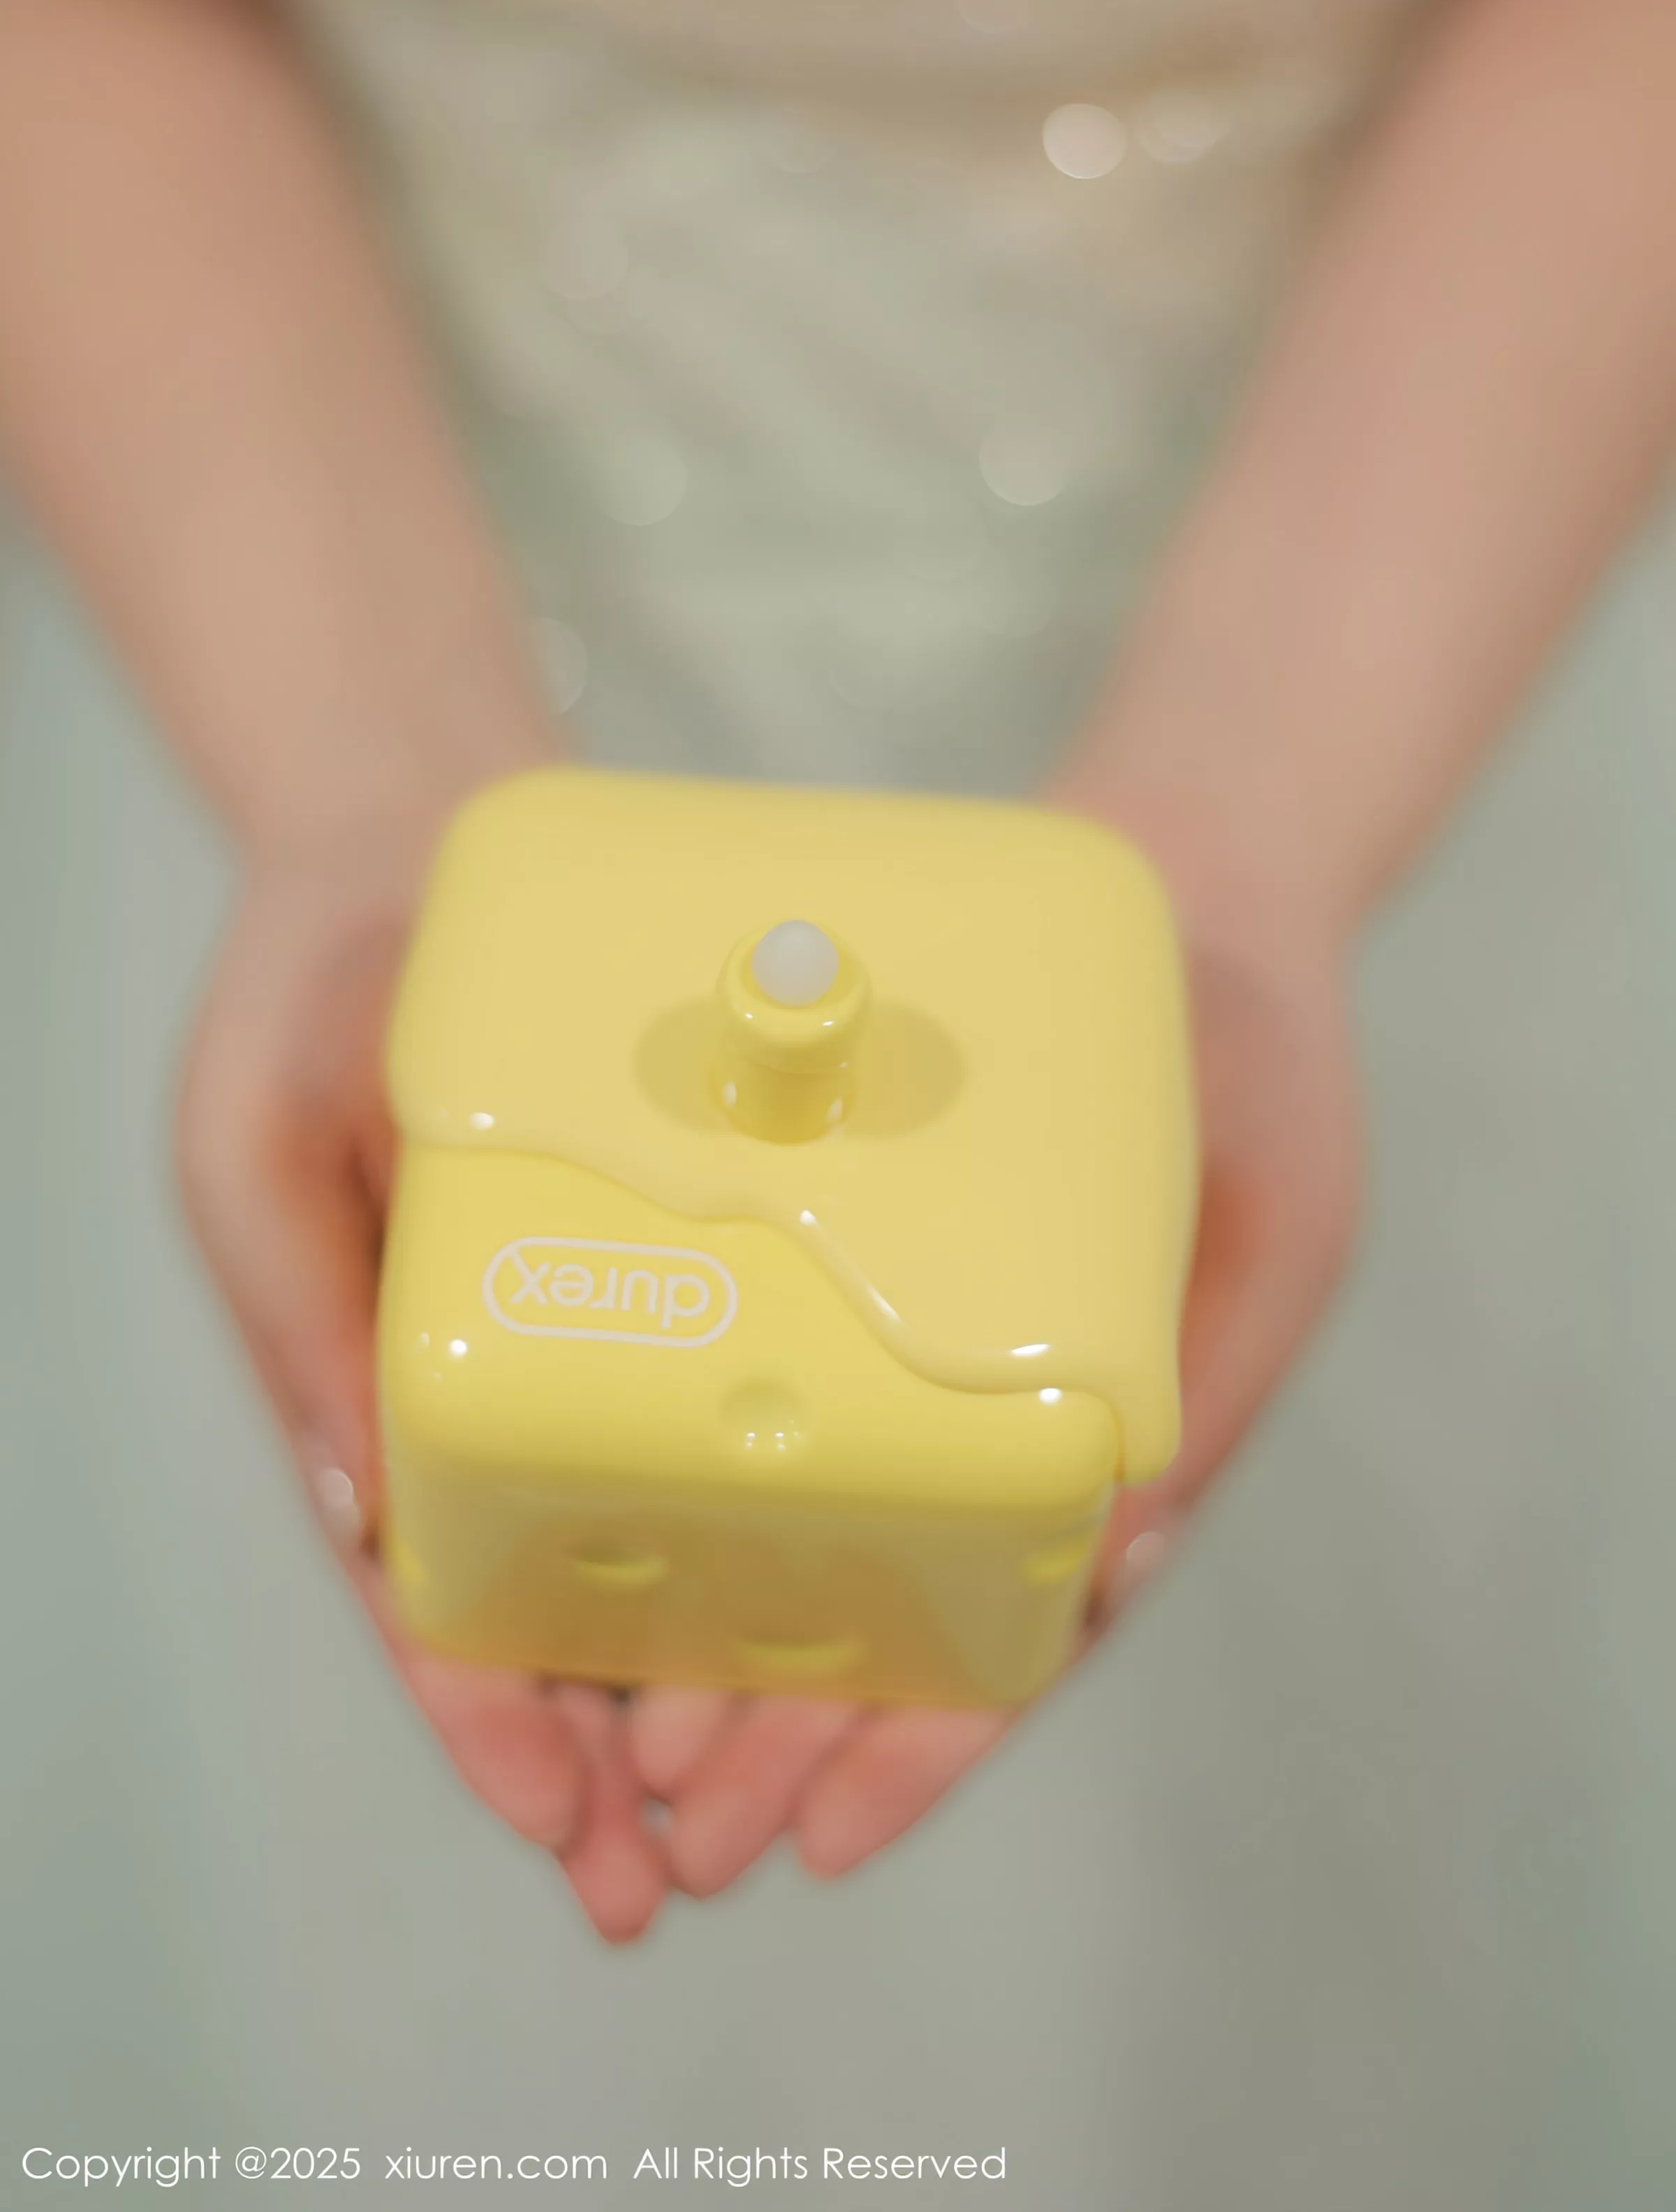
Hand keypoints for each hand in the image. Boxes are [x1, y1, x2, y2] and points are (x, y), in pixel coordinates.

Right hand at [176, 810, 669, 1944]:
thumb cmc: (314, 985)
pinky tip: (817, 1579)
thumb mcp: (264, 1142)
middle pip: (541, 1597)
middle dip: (597, 1745)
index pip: (423, 1586)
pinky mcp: (663, 1251)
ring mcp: (577, 1318)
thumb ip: (303, 1314)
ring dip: (681, 1663)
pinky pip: (713, 1398)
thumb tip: (359, 1511)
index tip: (553, 1824)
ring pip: (636, 1531)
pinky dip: (744, 1503)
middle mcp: (484, 1370)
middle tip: (670, 1871)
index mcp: (374, 1371)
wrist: (418, 832)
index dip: (478, 1717)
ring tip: (754, 1791)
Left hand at [632, 878, 1360, 1893]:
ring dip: (725, 1641)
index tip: (822, 1837)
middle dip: (785, 1732)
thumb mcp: (1271, 1235)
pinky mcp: (850, 1258)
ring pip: (808, 1525)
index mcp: (1108, 1444)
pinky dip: (698, 1469)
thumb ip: (1198, 1390)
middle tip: (668, 1825)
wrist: (1189, 898)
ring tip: (621, 1742)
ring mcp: (918, 1344)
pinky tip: (609, 1524)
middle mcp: (997, 1415)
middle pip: (884, 1613)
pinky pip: (766, 1384)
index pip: (1012, 1636)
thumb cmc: (1254, 1081)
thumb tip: (1113, 1562)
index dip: (921, 1748)